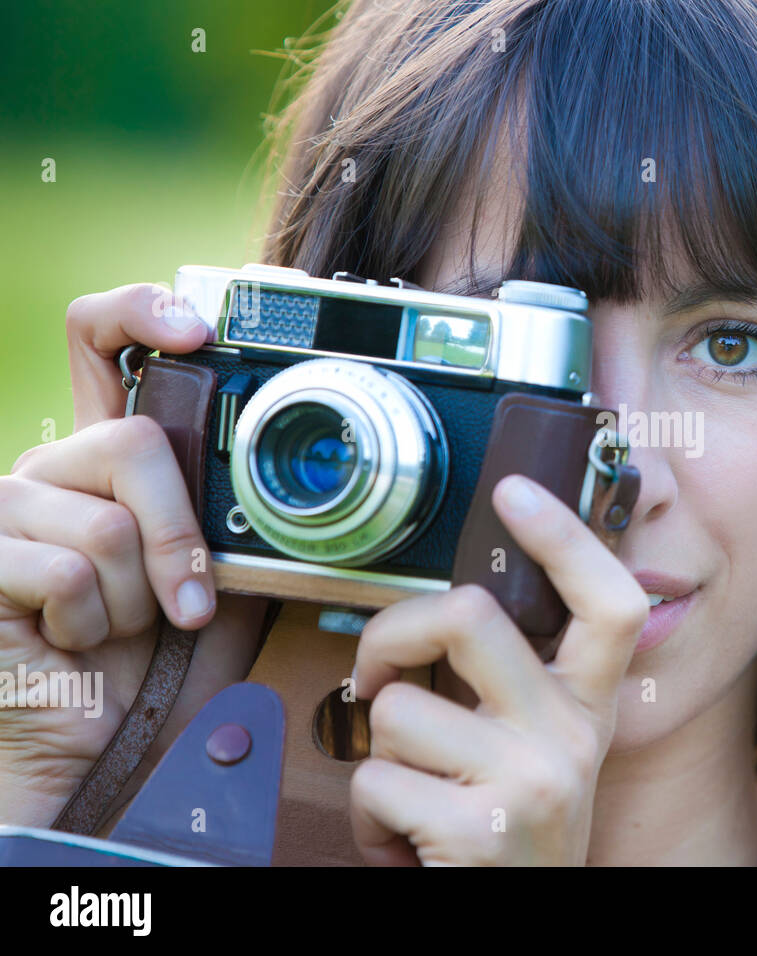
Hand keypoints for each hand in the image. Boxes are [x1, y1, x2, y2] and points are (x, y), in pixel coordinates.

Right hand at [0, 283, 267, 825]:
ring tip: (115, 629)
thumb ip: (230, 523)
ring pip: (106, 523)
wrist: (90, 742)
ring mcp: (1, 509)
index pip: (99, 342)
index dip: (141, 310)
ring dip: (135, 600)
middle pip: (129, 441)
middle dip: (178, 534)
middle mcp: (47, 467)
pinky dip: (93, 624)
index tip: (198, 329)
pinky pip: (66, 571)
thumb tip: (289, 479)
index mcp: (102, 458)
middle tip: (188, 600)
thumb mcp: (214, 581)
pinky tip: (71, 643)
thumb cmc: (150, 662)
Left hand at [349, 474, 648, 864]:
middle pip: (470, 617)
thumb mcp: (543, 754)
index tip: (516, 493)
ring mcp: (530, 783)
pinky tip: (407, 841)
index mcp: (589, 708)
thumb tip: (449, 615)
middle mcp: (572, 739)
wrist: (518, 929)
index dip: (565, 538)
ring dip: (380, 758)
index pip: (608, 603)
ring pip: (397, 709)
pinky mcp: (480, 831)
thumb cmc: (514, 836)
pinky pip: (373, 781)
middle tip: (379, 671)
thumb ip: (515, 687)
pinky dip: (368, 818)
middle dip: (392, 633)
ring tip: (415, 794)